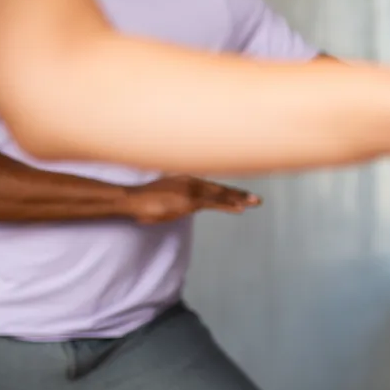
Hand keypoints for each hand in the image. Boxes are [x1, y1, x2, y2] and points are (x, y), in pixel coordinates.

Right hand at [125, 176, 259, 223]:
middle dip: (239, 195)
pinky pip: (213, 203)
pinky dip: (228, 204)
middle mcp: (191, 182)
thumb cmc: (144, 200)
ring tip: (254, 203)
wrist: (132, 200)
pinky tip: (239, 208)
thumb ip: (179, 199)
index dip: (228, 193)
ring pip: (220, 195)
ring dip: (238, 199)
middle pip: (220, 189)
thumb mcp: (166, 197)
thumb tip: (188, 205)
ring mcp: (191, 190)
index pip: (212, 188)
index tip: (242, 196)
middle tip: (257, 200)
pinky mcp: (189, 200)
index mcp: (187, 181)